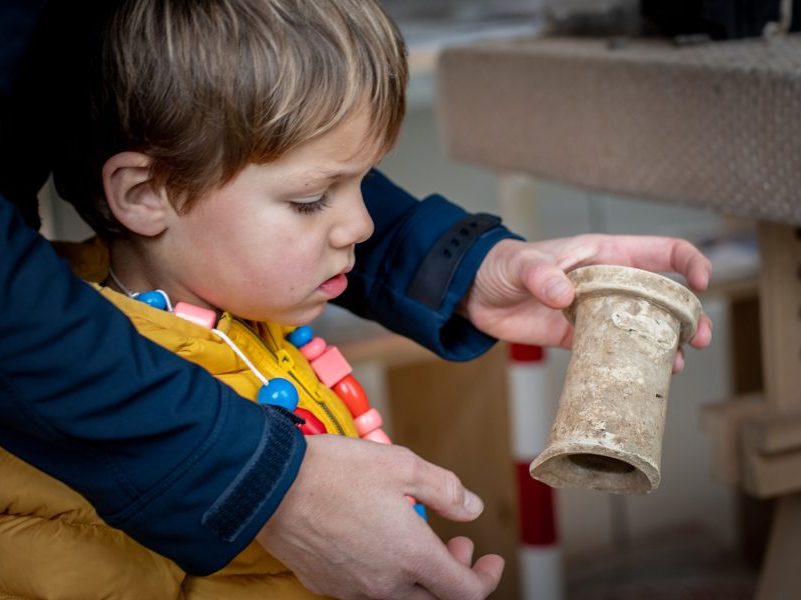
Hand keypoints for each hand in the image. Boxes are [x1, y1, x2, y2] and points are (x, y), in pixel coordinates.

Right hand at [256, 435, 503, 598]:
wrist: (271, 487)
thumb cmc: (335, 472)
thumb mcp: (402, 465)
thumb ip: (445, 490)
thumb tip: (472, 509)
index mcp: (411, 556)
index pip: (466, 592)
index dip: (487, 578)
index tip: (490, 560)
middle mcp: (385, 583)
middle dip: (456, 575)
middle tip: (456, 545)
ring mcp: (355, 588)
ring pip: (402, 597)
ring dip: (421, 575)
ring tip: (415, 537)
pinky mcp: (329, 584)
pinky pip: (369, 590)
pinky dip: (388, 573)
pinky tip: (378, 539)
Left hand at [464, 235, 712, 370]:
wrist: (472, 293)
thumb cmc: (500, 264)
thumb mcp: (521, 262)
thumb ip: (540, 274)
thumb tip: (563, 294)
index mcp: (603, 255)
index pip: (660, 252)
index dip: (688, 263)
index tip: (702, 283)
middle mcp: (607, 283)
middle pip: (661, 295)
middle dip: (687, 314)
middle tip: (699, 337)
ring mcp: (594, 312)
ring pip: (640, 326)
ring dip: (663, 344)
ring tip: (677, 364)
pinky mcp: (576, 338)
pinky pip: (611, 351)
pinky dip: (628, 363)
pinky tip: (640, 377)